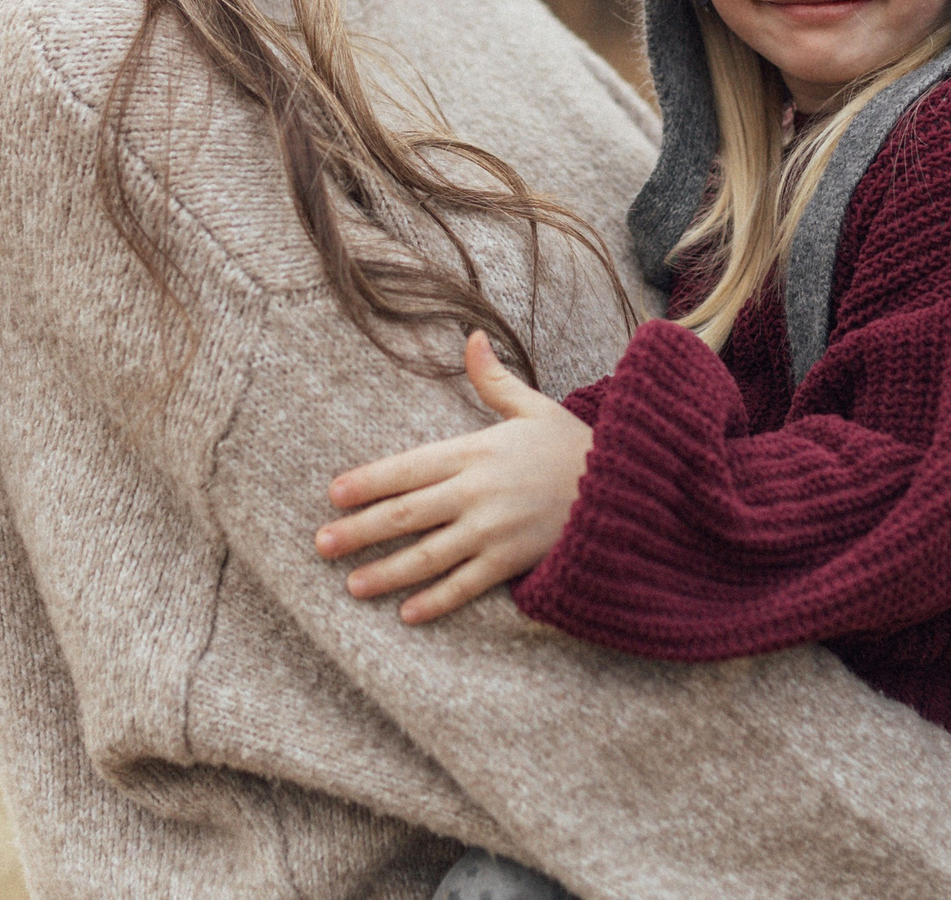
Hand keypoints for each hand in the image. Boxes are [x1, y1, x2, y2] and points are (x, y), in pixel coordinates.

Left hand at [316, 332, 591, 622]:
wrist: (629, 485)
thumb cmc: (575, 446)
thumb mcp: (534, 407)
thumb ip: (494, 380)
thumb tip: (470, 337)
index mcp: (477, 450)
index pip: (409, 467)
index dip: (369, 481)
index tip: (333, 493)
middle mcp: (479, 492)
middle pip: (407, 513)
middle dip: (360, 530)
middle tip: (321, 544)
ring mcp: (495, 529)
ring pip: (429, 555)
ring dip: (386, 571)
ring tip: (352, 585)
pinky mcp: (514, 560)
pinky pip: (467, 585)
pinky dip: (436, 601)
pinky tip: (407, 613)